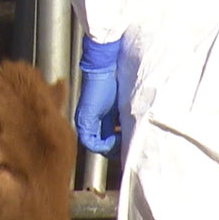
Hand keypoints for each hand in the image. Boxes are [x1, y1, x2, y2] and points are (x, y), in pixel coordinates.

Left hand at [75, 37, 120, 155]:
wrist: (103, 70)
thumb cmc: (113, 84)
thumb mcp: (121, 106)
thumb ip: (123, 120)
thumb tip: (135, 133)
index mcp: (96, 119)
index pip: (105, 140)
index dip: (118, 145)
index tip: (130, 144)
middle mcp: (88, 123)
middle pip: (101, 145)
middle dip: (116, 149)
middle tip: (129, 148)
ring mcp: (84, 123)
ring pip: (96, 146)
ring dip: (112, 147)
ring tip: (125, 142)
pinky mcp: (83, 121)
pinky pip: (91, 142)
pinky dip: (104, 144)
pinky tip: (116, 138)